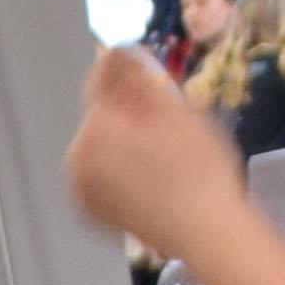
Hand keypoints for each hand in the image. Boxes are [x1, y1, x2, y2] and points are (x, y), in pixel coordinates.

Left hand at [65, 44, 248, 264]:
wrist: (208, 234)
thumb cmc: (200, 169)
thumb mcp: (176, 111)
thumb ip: (138, 77)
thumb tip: (113, 50)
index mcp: (95, 129)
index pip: (100, 81)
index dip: (126, 71)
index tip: (150, 76)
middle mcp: (76, 159)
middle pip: (100, 116)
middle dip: (127, 113)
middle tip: (168, 125)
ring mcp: (80, 189)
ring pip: (100, 146)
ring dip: (123, 141)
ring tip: (163, 155)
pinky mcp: (90, 212)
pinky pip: (101, 176)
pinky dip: (119, 171)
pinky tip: (150, 179)